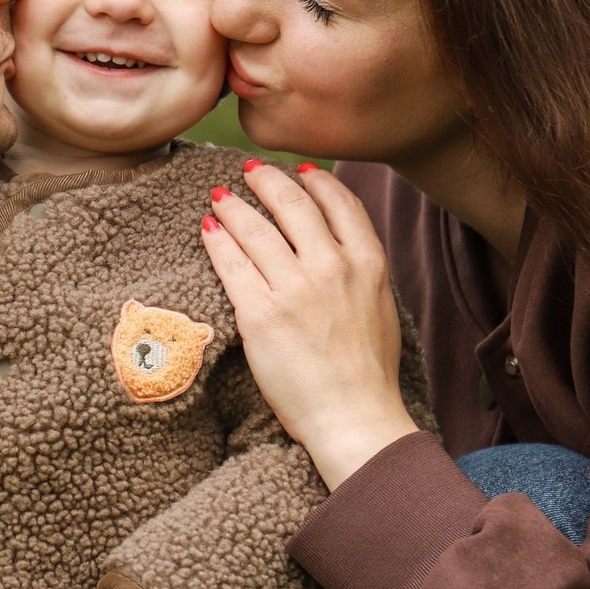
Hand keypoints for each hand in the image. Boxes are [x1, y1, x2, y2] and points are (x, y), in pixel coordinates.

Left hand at [201, 163, 417, 488]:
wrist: (353, 417)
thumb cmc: (368, 372)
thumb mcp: (381, 306)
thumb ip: (361, 270)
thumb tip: (340, 243)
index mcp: (368, 263)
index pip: (340, 202)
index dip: (316, 181)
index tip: (299, 172)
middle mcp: (332, 267)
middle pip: (293, 204)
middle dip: (266, 181)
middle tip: (248, 171)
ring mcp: (294, 289)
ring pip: (256, 228)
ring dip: (235, 206)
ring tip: (220, 196)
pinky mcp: (259, 314)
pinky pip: (231, 264)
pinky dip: (217, 240)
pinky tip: (208, 230)